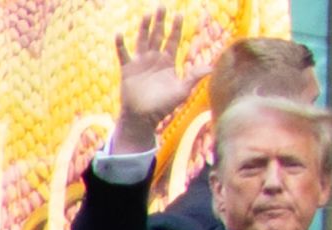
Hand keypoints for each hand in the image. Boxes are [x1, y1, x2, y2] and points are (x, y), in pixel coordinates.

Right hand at [112, 7, 210, 152]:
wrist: (144, 118)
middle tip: (162, 5)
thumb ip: (194, 77)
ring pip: (142, 40)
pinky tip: (119, 33)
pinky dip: (120, 44)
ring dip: (144, 27)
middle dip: (160, 21)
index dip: (176, 28)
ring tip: (147, 14)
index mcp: (168, 63)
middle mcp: (154, 59)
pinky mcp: (128, 69)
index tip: (179, 13)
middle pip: (157, 35)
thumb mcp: (182, 91)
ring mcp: (140, 62)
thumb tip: (212, 68)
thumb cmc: (164, 106)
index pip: (173, 40)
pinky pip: (123, 53)